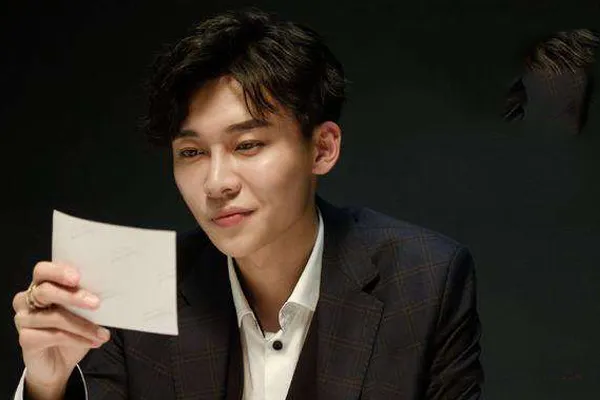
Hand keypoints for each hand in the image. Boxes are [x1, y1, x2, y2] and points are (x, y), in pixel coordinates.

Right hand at [12, 262, 110, 398]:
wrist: (57, 365)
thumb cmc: (71, 332)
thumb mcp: (82, 313)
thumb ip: (86, 299)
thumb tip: (110, 291)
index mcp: (41, 286)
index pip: (42, 270)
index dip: (58, 271)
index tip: (78, 278)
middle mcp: (27, 300)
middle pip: (45, 291)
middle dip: (73, 296)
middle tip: (96, 303)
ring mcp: (23, 319)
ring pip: (54, 317)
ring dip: (83, 325)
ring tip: (102, 333)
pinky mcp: (25, 339)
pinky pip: (53, 335)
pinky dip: (77, 339)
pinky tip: (92, 342)